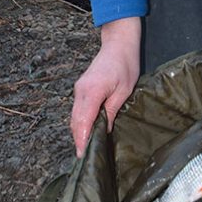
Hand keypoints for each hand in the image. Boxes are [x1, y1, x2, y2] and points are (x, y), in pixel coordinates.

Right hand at [70, 17, 141, 157]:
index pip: (83, 121)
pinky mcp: (81, 89)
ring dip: (79, 132)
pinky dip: (81, 122)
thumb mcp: (124, 91)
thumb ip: (112, 111)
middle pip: (76, 121)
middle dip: (79, 139)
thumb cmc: (125, 65)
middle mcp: (81, 91)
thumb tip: (104, 131)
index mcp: (92, 91)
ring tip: (87, 149)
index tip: (83, 155)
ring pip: (75, 116)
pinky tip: (89, 131)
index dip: (82, 140)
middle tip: (85, 158)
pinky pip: (78, 110)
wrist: (118, 44)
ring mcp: (79, 89)